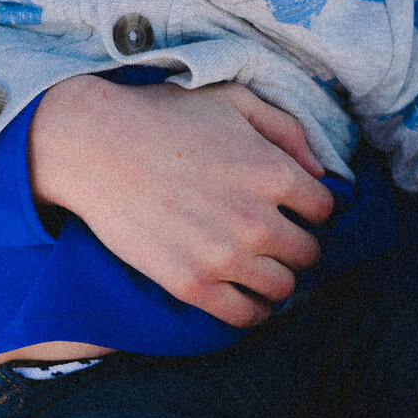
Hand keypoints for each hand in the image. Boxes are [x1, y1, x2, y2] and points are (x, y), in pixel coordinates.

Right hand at [28, 78, 334, 328]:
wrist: (94, 146)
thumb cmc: (163, 117)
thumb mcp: (232, 100)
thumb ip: (285, 129)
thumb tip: (319, 171)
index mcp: (273, 171)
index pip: (323, 209)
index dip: (307, 208)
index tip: (289, 209)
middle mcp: (258, 219)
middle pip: (307, 253)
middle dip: (295, 245)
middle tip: (273, 241)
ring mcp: (225, 257)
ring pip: (283, 288)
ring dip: (276, 279)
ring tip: (258, 269)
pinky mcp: (191, 285)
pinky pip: (245, 316)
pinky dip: (251, 310)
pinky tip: (242, 295)